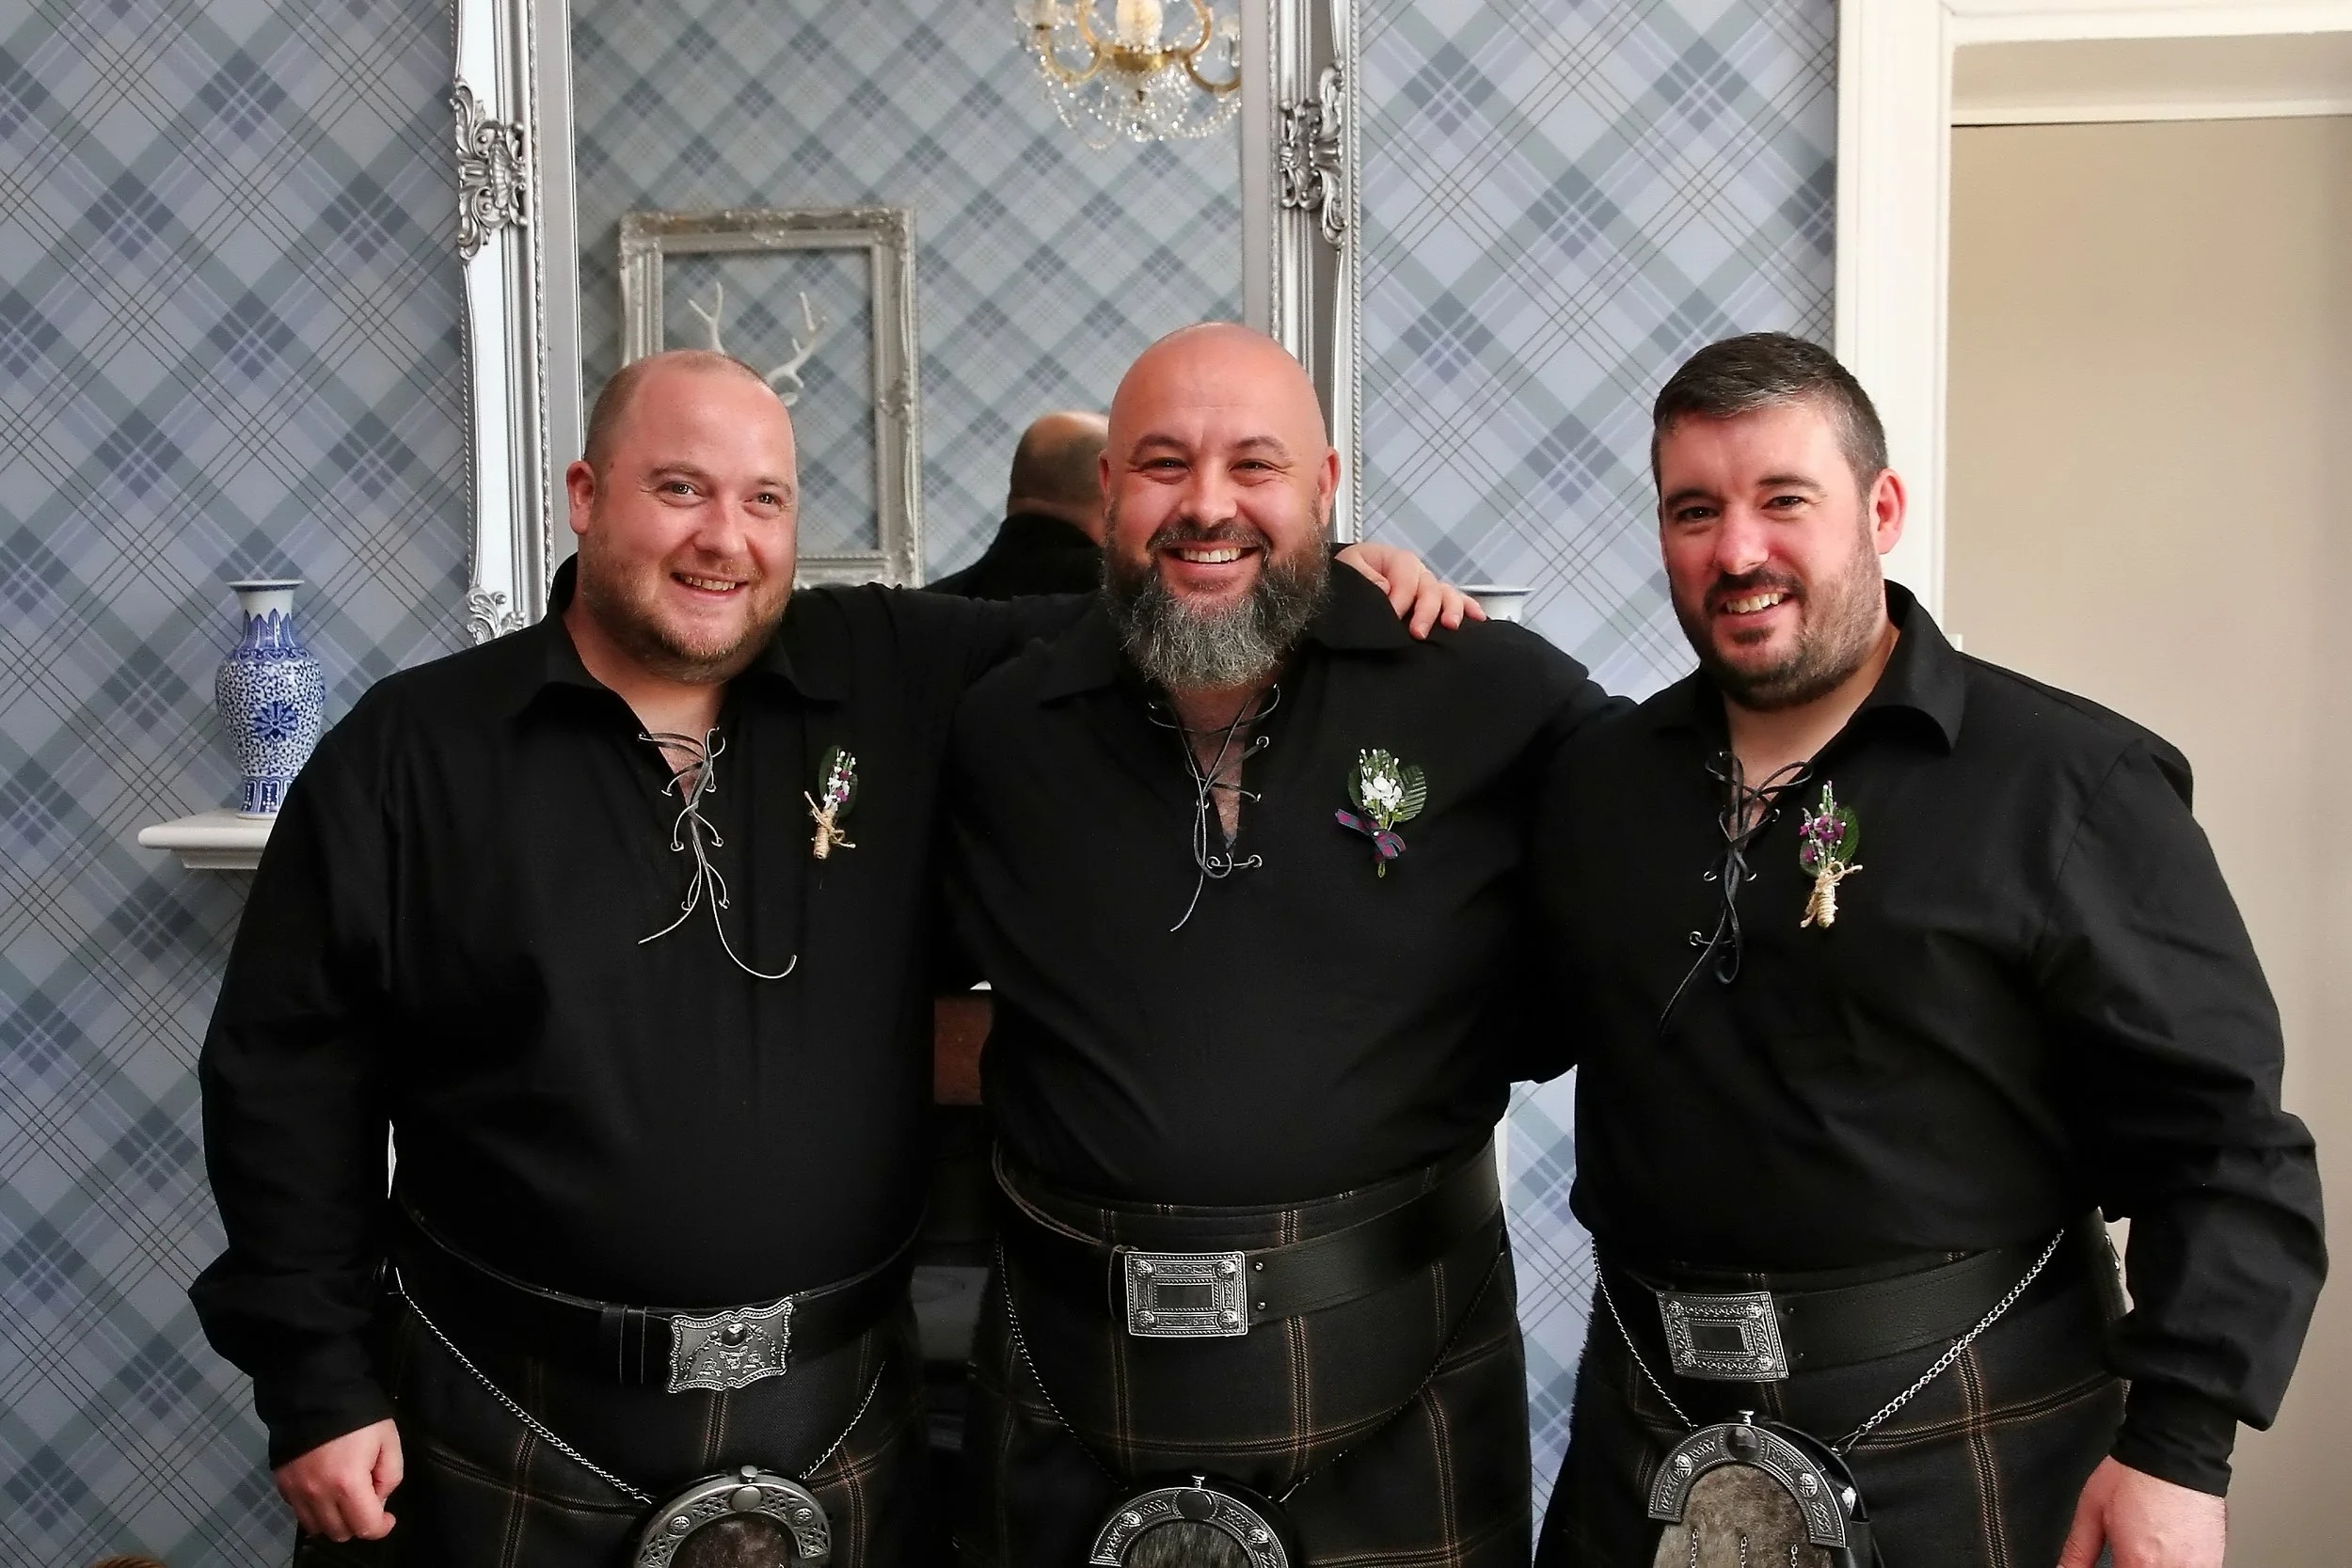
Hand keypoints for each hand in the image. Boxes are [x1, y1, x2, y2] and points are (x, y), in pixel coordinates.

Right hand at [276, 1418, 402, 1541]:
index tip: (388, 1518)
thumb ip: (390, 1476)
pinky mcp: (282, 1485)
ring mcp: (296, 1491)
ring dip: (334, 1520)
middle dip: (358, 1522)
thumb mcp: (389, 1441)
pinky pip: (299, 1512)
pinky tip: (325, 1490)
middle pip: (340, 1533)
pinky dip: (314, 1510)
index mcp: (348, 1483)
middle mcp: (318, 1494)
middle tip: (366, 1499)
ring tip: (345, 1496)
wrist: (316, 1394)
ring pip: (317, 1528)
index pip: (366, 1526)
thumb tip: (378, 1500)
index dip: (382, 1527)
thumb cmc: (358, 1416)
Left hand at [1334, 541, 1485, 638]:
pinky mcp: (1433, 601)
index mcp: (1394, 559)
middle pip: (1429, 587)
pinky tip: (1478, 618)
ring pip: (1446, 593)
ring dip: (1451, 609)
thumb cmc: (1349, 575)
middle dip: (1425, 611)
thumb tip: (1385, 588)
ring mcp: (1426, 586)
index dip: (1400, 598)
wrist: (1347, 586)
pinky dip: (1469, 607)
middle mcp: (1415, 571)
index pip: (1405, 578)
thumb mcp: (1347, 568)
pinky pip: (1456, 600)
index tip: (1392, 616)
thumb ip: (1363, 575)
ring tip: (1450, 626)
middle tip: (1416, 633)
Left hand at [2058, 1457, 2224, 1567]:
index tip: (2113, 1563)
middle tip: (2127, 1552)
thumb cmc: (2135, 1475)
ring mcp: (2198, 1567)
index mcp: (2138, 1562)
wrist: (2175, 1451)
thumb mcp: (2092, 1510)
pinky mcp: (2214, 1559)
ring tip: (2147, 1547)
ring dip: (2153, 1565)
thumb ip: (2078, 1550)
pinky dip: (2175, 1564)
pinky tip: (2166, 1550)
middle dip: (2130, 1566)